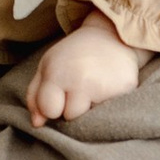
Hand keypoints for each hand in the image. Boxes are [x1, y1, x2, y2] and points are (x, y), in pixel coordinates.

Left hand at [26, 7, 146, 124]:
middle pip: (70, 116)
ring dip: (91, 107)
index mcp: (57, 73)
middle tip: (80, 87)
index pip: (49, 110)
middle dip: (73, 108)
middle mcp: (80, 80)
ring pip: (90, 118)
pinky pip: (112, 111)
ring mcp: (104, 86)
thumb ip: (35, 96)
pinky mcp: (125, 89)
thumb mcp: (47, 66)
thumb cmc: (74, 54)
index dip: (53, 106)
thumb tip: (37, 123)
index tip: (60, 94)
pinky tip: (108, 87)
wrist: (111, 35)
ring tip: (95, 88)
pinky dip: (109, 103)